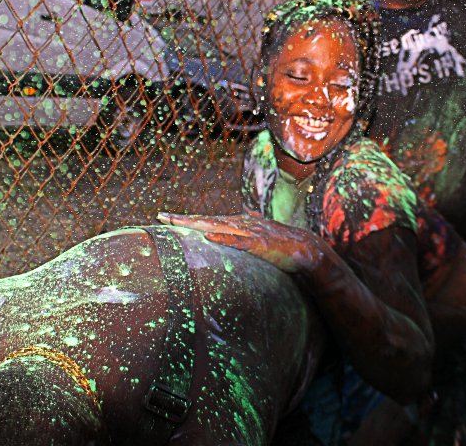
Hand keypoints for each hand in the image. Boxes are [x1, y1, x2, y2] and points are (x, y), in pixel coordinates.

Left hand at [157, 212, 322, 272]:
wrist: (304, 249)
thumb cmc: (281, 247)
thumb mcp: (258, 240)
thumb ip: (245, 235)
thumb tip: (237, 227)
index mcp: (238, 224)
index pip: (208, 221)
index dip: (187, 219)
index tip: (167, 218)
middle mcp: (240, 224)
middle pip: (206, 220)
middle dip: (183, 219)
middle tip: (161, 216)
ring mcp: (249, 232)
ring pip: (217, 226)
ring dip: (197, 224)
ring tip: (178, 223)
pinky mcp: (258, 243)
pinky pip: (238, 240)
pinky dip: (223, 237)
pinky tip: (209, 236)